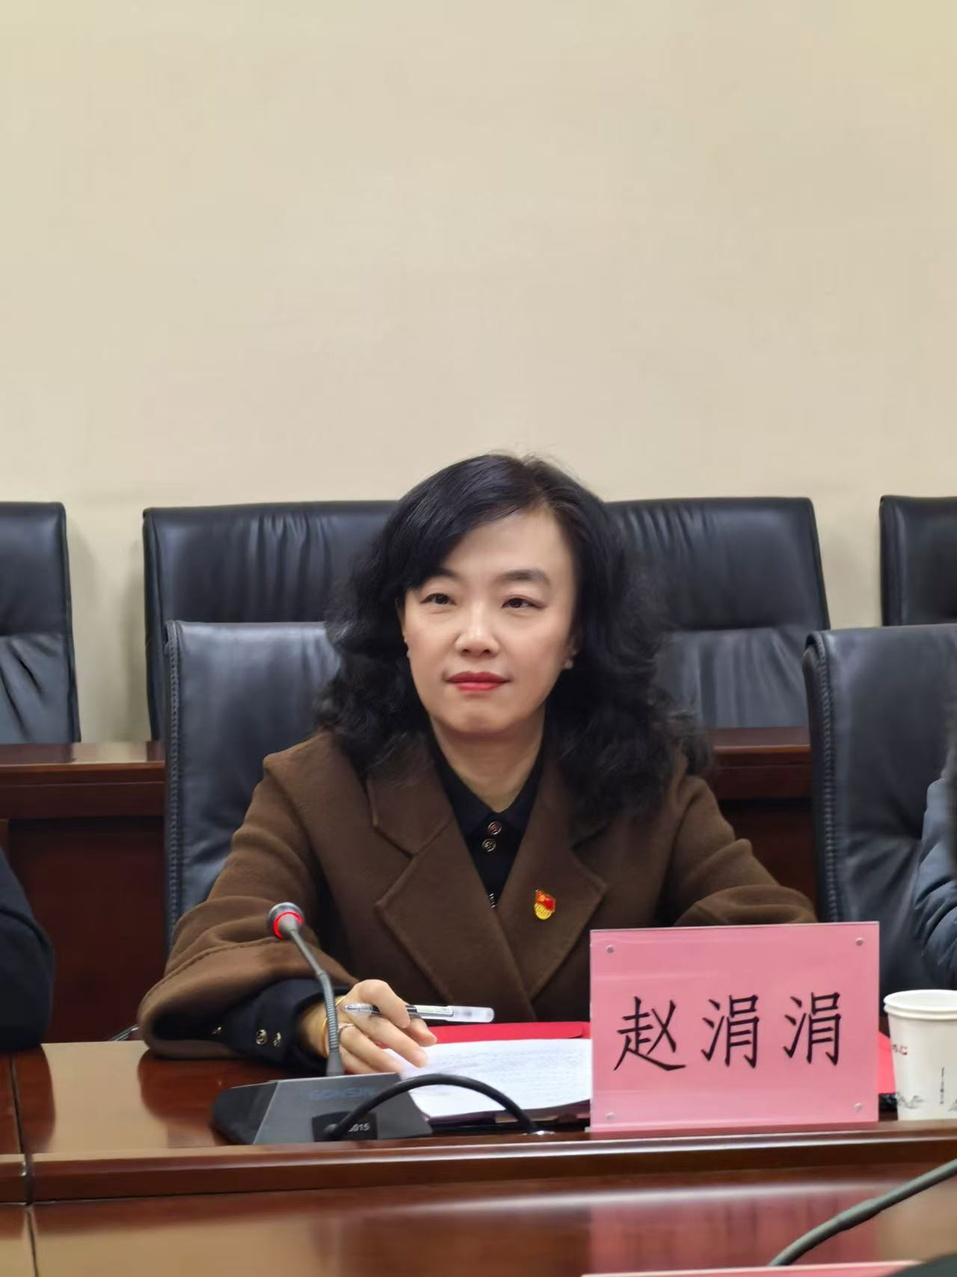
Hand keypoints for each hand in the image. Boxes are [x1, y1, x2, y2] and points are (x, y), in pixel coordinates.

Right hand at [298, 979, 436, 1074]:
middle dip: (399, 1042)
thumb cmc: (373, 1012)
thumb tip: (429, 1040)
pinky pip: (349, 1060)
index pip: (378, 992)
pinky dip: (366, 1069)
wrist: (340, 1020)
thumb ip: (412, 1023)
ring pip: (358, 1043)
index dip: (392, 1006)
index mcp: (366, 991)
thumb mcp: (392, 1010)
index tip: (406, 1022)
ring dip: (380, 1059)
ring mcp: (339, 1028)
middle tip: (420, 1059)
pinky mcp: (333, 1048)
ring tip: (400, 1070)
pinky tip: (382, 1076)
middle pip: (374, 1024)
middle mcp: (350, 1008)